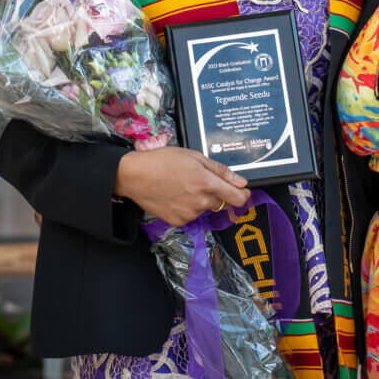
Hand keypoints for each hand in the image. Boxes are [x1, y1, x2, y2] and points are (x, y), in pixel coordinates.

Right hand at [113, 145, 248, 225]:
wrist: (135, 176)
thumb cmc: (162, 161)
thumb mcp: (194, 157)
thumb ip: (220, 171)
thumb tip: (240, 182)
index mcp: (207, 184)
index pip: (238, 198)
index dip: (243, 195)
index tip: (242, 191)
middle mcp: (201, 202)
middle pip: (222, 203)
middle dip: (218, 194)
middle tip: (201, 181)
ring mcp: (189, 214)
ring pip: (205, 208)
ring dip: (201, 200)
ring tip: (183, 185)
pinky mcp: (178, 221)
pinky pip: (191, 215)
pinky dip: (188, 207)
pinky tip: (176, 195)